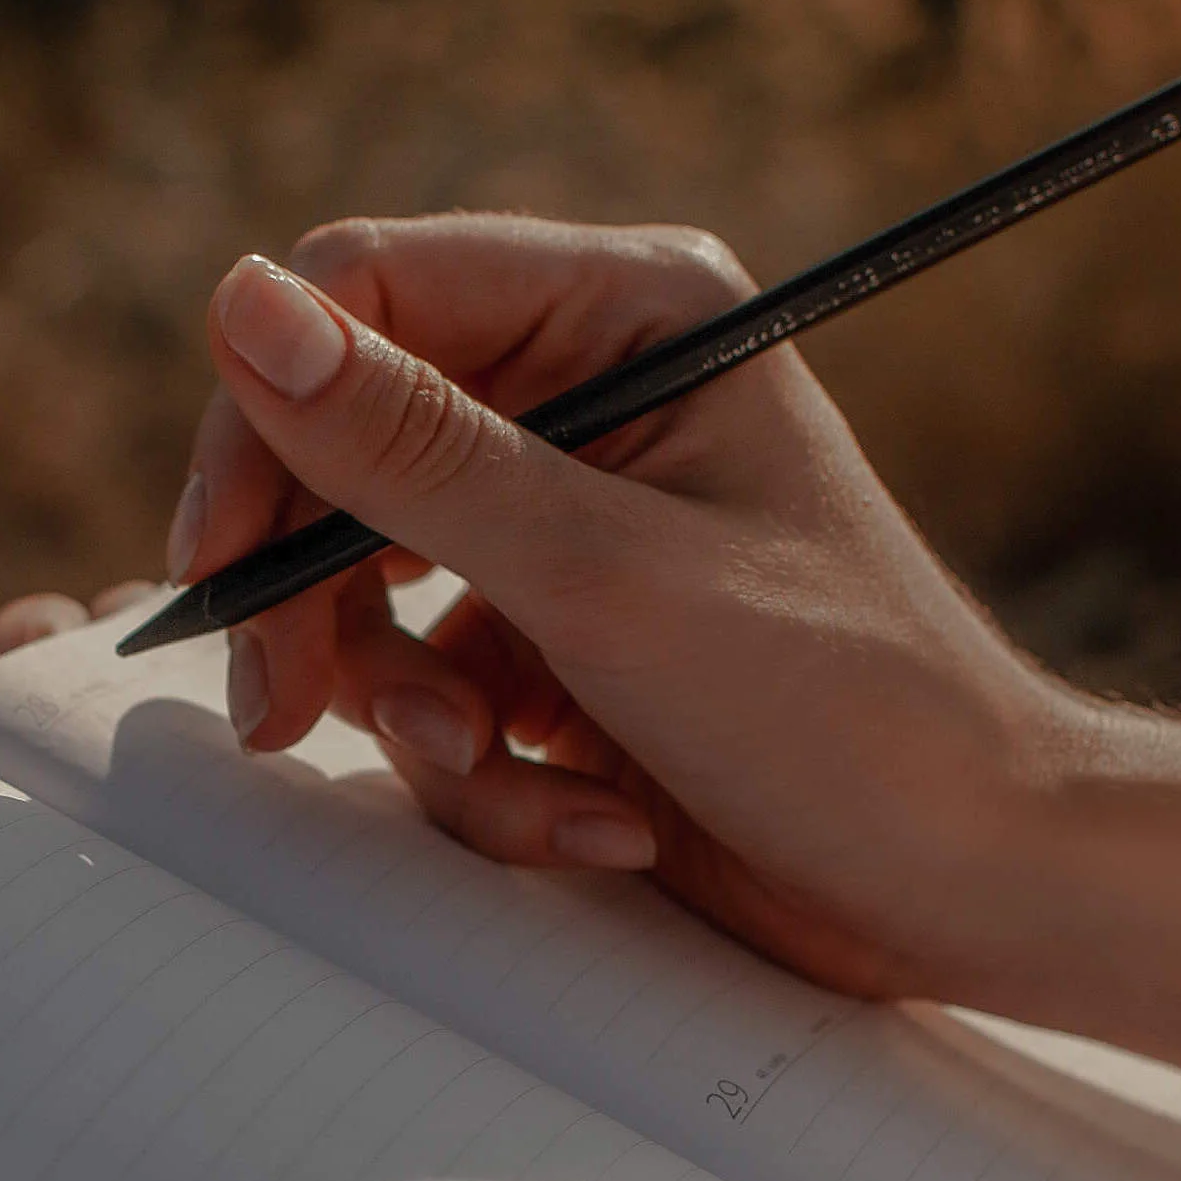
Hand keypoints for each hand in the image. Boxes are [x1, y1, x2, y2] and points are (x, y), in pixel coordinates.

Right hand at [167, 214, 1070, 1004]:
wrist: (963, 881)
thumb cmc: (841, 708)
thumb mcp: (605, 575)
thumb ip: (413, 452)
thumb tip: (242, 305)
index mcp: (627, 319)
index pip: (369, 299)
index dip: (269, 420)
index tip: (216, 558)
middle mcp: (590, 410)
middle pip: (346, 462)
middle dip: (318, 608)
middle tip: (282, 715)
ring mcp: (571, 540)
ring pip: (377, 604)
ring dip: (417, 720)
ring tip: (501, 777)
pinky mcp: (562, 656)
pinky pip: (442, 702)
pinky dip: (489, 781)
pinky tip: (596, 822)